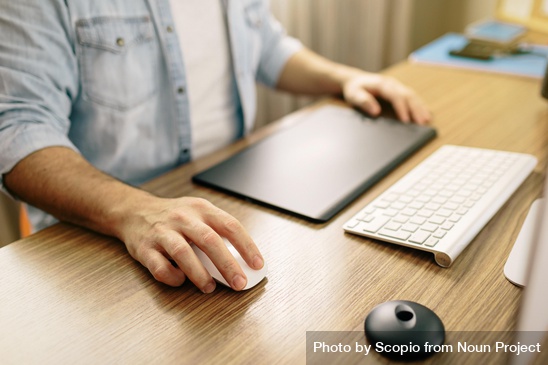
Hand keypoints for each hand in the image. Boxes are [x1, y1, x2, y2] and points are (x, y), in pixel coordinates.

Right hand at [118, 196, 264, 292]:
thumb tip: (242, 260)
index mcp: (201, 209)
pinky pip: (159, 267)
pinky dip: (172, 277)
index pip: (230, 225)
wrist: (135, 211)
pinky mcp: (145, 248)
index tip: (257, 264)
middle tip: (239, 283)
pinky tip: (180, 280)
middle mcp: (183, 218)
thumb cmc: (175, 217)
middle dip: (227, 264)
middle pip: (209, 240)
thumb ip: (217, 232)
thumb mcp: (198, 214)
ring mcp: (162, 232)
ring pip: (183, 253)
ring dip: (200, 274)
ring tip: (210, 288)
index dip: (246, 246)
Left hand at [342, 72, 430, 124]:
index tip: (406, 121)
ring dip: (420, 108)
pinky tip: (425, 114)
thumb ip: (364, 102)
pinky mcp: (399, 91)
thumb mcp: (354, 95)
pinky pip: (412, 97)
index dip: (402, 108)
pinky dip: (419, 105)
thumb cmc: (355, 88)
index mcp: (382, 84)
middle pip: (408, 96)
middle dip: (416, 109)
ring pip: (412, 96)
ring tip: (427, 120)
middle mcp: (393, 84)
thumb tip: (376, 111)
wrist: (355, 80)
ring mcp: (397, 86)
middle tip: (422, 123)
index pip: (396, 96)